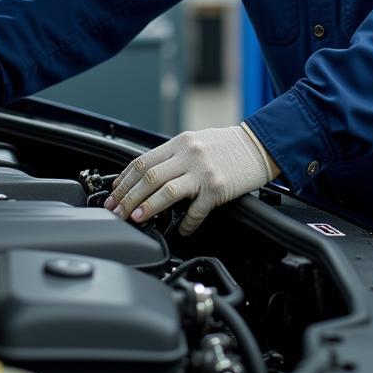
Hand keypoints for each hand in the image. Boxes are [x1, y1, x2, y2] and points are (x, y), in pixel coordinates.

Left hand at [104, 124, 278, 235]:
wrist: (258, 146)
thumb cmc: (226, 146)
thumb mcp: (195, 142)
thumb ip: (172, 156)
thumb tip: (146, 176)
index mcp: (179, 142)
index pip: (142, 161)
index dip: (124, 180)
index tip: (113, 194)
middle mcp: (188, 155)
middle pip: (148, 177)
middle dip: (127, 196)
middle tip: (116, 211)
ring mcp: (202, 172)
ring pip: (165, 191)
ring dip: (146, 207)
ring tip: (135, 218)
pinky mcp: (217, 189)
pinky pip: (196, 211)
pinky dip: (186, 224)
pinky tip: (180, 230)